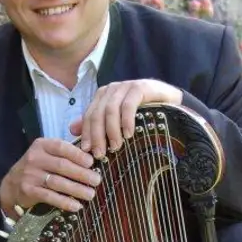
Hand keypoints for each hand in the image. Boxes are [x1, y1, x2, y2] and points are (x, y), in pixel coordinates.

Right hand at [1, 137, 101, 214]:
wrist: (11, 185)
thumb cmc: (37, 168)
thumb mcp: (47, 154)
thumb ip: (65, 153)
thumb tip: (93, 155)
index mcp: (42, 145)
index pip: (62, 147)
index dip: (78, 155)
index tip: (92, 162)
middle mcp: (34, 158)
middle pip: (62, 165)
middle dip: (82, 174)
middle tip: (97, 180)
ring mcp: (30, 174)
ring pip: (57, 182)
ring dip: (76, 189)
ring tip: (91, 194)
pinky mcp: (28, 190)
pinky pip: (49, 196)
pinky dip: (64, 202)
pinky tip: (76, 206)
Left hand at [69, 79, 183, 158]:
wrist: (169, 101)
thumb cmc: (143, 113)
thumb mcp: (117, 120)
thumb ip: (96, 123)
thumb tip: (72, 130)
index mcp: (102, 96)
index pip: (89, 116)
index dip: (87, 134)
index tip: (87, 152)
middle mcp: (111, 89)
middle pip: (98, 114)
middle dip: (97, 136)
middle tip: (100, 154)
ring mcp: (124, 87)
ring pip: (110, 110)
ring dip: (112, 131)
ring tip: (116, 147)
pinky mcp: (139, 88)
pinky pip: (128, 105)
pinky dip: (126, 121)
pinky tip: (129, 134)